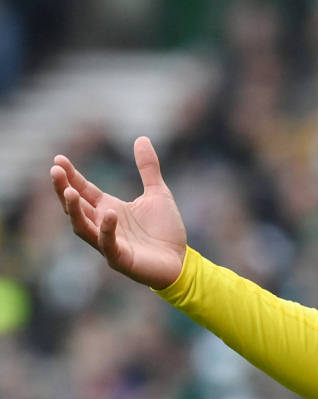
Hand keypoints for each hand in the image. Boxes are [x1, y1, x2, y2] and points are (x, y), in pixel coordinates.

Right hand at [50, 137, 186, 289]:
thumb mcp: (158, 193)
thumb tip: (142, 138)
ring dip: (75, 211)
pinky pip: (107, 244)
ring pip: (83, 227)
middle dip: (63, 190)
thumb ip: (148, 168)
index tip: (58, 160)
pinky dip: (106, 230)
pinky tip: (109, 214)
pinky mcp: (120, 258)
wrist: (180, 260)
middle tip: (55, 172)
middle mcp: (103, 224)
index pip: (83, 190)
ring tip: (70, 192)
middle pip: (75, 207)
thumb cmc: (165, 230)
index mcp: (108, 208)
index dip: (70, 176)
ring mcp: (108, 243)